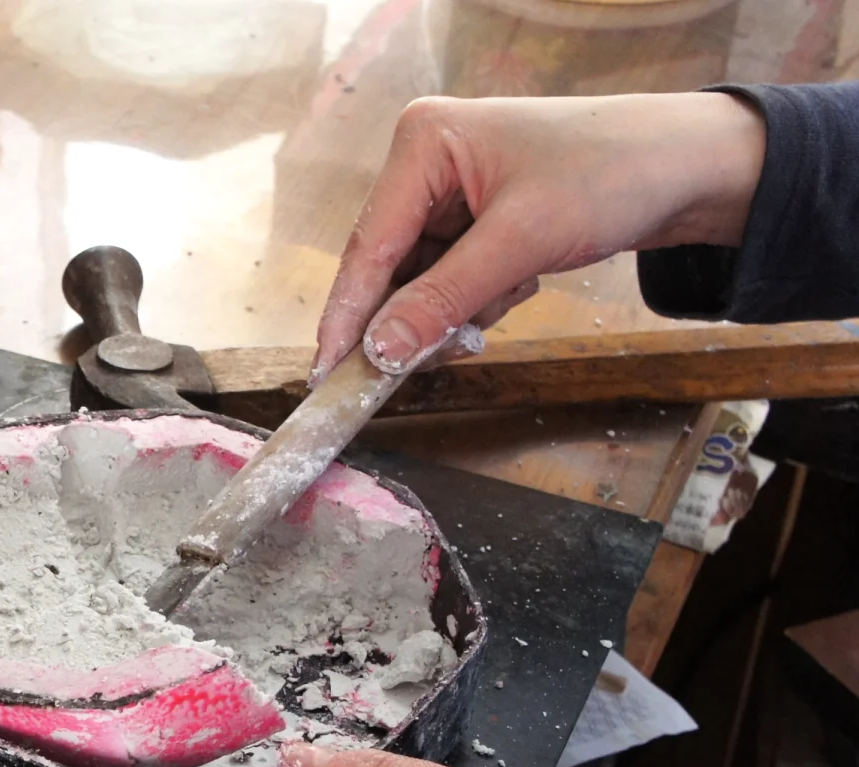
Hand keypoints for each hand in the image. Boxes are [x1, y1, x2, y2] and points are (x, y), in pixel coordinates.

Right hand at [312, 92, 766, 381]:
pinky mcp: (475, 220)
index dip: (347, 314)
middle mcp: (426, 164)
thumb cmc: (613, 173)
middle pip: (388, 268)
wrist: (692, 168)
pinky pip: (449, 282)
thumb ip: (443, 299)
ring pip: (418, 283)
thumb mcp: (522, 241)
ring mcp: (450, 193)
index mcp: (423, 142)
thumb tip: (378, 352)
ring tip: (504, 300)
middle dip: (416, 315)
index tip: (326, 373)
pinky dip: (477, 301)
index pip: (369, 243)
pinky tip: (517, 286)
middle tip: (433, 355)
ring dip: (455, 311)